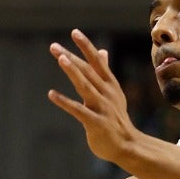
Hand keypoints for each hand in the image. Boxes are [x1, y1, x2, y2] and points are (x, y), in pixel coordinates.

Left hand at [48, 29, 142, 166]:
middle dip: (71, 57)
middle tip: (54, 46)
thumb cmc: (116, 119)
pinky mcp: (96, 123)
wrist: (128, 145)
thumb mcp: (113, 93)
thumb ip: (104, 73)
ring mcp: (102, 108)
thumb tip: (102, 52)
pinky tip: (51, 94)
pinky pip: (78, 110)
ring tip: (60, 59)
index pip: (97, 61)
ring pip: (85, 86)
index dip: (86, 46)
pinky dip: (65, 102)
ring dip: (73, 71)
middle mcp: (107, 93)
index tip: (74, 32)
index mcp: (110, 85)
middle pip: (87, 71)